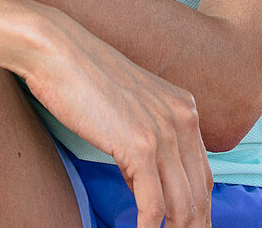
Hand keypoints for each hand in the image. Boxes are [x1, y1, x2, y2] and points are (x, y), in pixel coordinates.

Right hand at [24, 10, 212, 227]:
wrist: (58, 50)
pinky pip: (153, 205)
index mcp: (184, 107)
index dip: (200, 207)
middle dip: (193, 225)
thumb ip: (145, 138)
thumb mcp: (130, 104)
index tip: (191, 226)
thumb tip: (142, 181)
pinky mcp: (140, 146)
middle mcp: (182, 119)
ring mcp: (163, 132)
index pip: (203, 173)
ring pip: (183, 205)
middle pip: (199, 193)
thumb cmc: (83, 76)